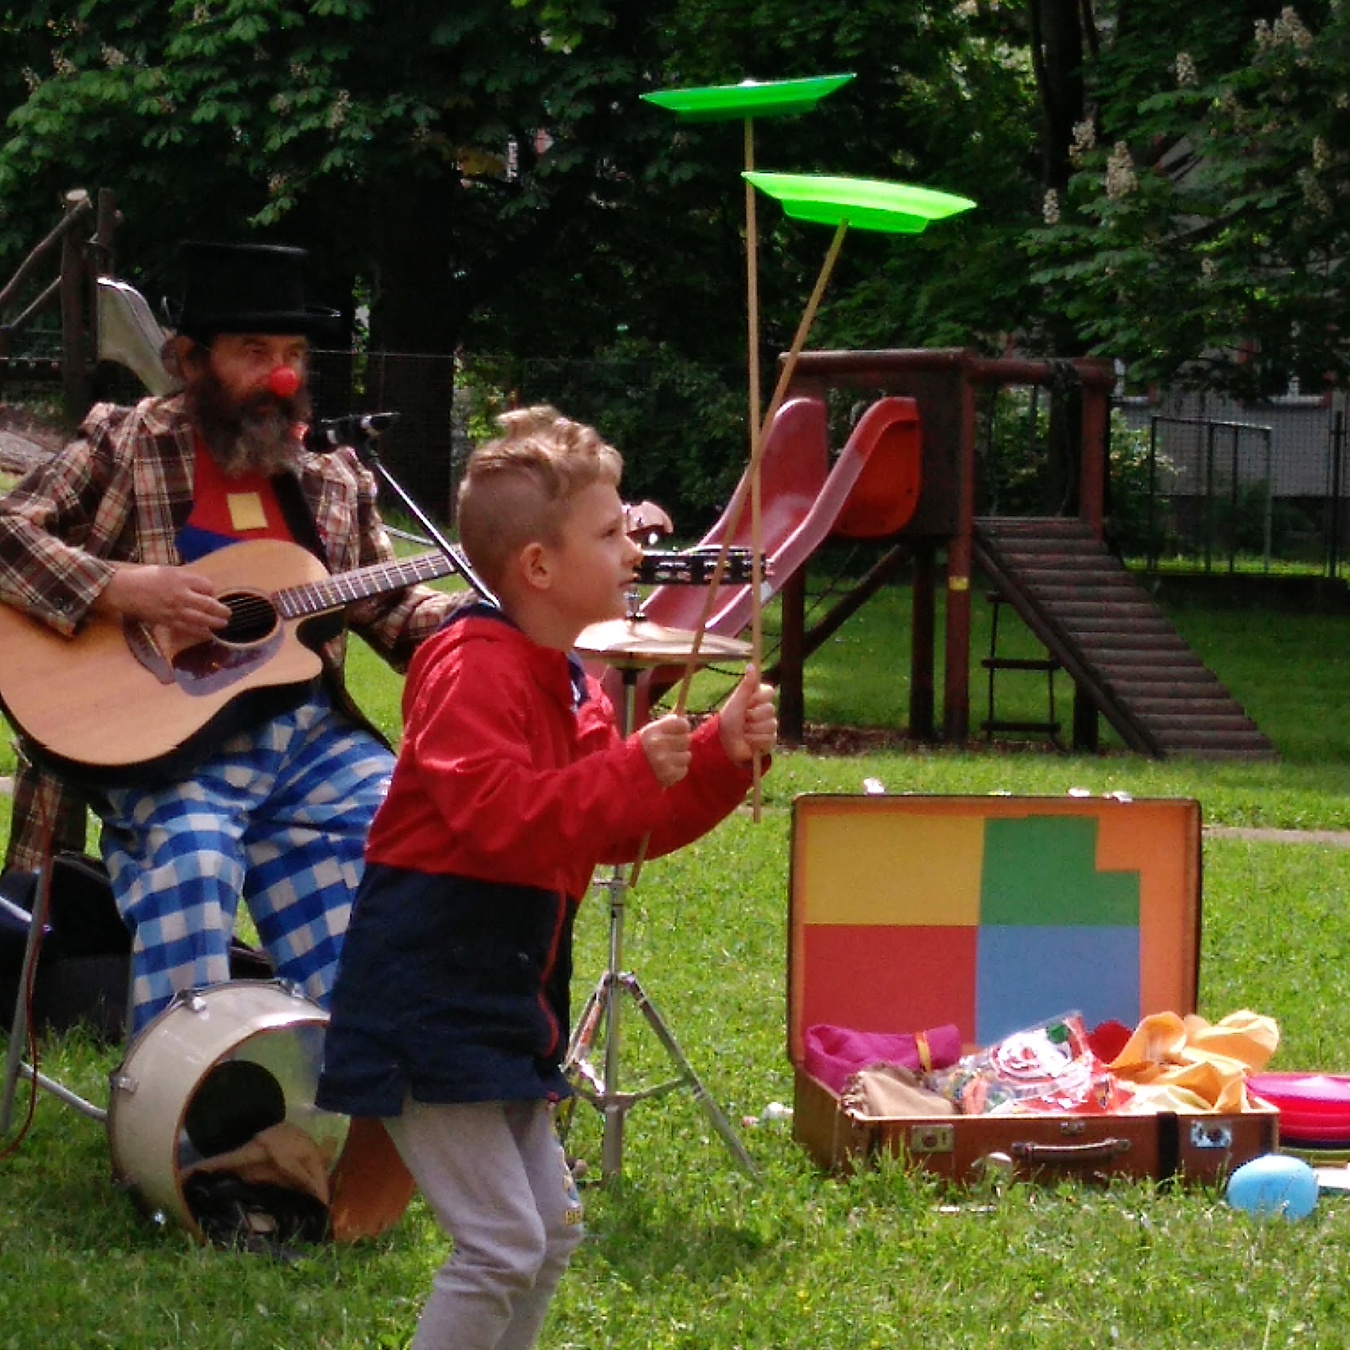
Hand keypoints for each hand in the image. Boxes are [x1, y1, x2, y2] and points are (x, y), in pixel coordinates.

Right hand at [95, 564, 232, 647]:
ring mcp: (175, 610)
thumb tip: (202, 588)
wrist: (124, 590)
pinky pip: (187, 628)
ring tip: (223, 624)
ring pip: (201, 619)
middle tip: (228, 613)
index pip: (207, 586)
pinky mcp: (167, 621)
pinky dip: (199, 632)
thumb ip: (185, 579)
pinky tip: (207, 634)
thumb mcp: (168, 571)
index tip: (212, 594)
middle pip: (208, 604)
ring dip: (214, 622)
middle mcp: (181, 595)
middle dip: (221, 610)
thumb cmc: (145, 577)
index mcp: (181, 579)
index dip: (212, 590)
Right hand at [639, 712, 691, 786]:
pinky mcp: (668, 775)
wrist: (625, 775)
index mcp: (652, 731)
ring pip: (687, 756)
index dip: (682, 728)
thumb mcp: (648, 733)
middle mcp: (658, 744)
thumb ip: (666, 724)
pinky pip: (684, 770)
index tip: (678, 732)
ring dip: (679, 759)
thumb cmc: (639, 751)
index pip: (682, 723)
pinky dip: (677, 771)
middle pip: (686, 739)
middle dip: (680, 744)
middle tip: (669, 749)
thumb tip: (683, 715)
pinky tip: (666, 770)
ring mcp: (663, 761)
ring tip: (666, 761)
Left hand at [719, 665, 776, 765]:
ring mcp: (769, 725)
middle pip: (770, 709)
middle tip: (743, 720)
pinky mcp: (769, 740)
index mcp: (758, 699)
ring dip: (753, 730)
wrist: (724, 743)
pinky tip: (748, 741)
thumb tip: (751, 665)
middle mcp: (765, 711)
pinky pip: (770, 737)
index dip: (758, 698)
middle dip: (753, 716)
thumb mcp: (737, 700)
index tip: (747, 702)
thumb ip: (747, 685)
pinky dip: (756, 740)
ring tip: (744, 732)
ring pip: (770, 724)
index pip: (770, 692)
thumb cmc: (728, 720)